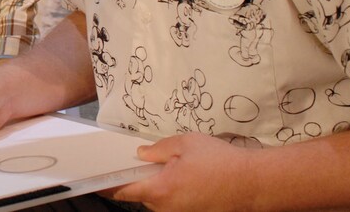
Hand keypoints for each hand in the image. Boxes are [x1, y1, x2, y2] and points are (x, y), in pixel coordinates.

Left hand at [106, 133, 255, 210]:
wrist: (254, 183)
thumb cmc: (220, 161)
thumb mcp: (185, 144)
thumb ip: (158, 149)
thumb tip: (141, 154)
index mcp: (160, 190)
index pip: (122, 191)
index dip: (107, 185)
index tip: (95, 179)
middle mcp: (166, 209)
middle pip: (140, 195)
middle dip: (138, 179)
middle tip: (141, 162)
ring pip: (158, 200)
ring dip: (158, 186)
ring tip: (174, 168)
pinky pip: (173, 204)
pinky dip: (173, 191)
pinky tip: (186, 178)